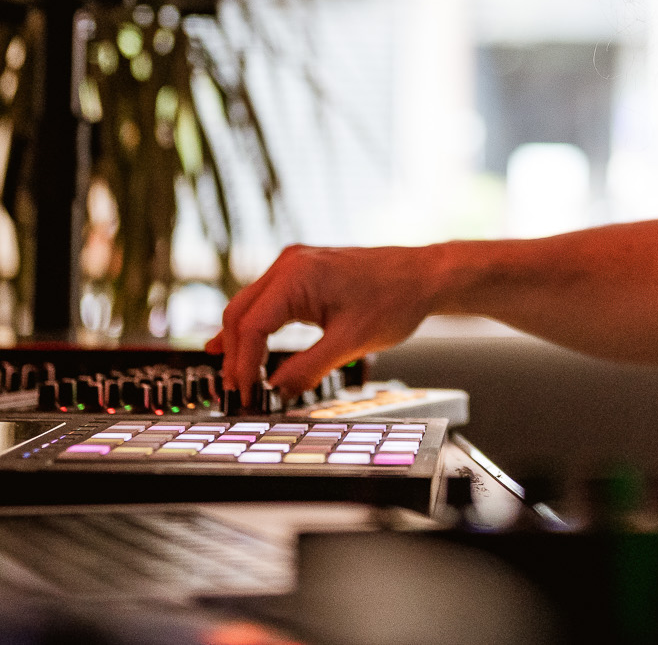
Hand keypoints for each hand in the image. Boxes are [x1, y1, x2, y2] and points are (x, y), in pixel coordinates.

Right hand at [204, 243, 444, 399]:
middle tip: (235, 392)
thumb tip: (276, 392)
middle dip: (234, 355)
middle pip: (241, 313)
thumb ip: (308, 368)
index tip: (244, 394)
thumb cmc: (395, 299)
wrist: (424, 275)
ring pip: (250, 307)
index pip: (252, 325)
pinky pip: (267, 301)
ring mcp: (294, 265)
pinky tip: (237, 346)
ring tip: (235, 378)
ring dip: (241, 342)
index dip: (242, 364)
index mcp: (296, 275)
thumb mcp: (350, 343)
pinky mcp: (303, 273)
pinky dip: (254, 327)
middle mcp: (288, 264)